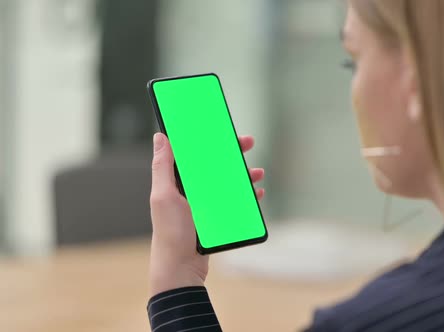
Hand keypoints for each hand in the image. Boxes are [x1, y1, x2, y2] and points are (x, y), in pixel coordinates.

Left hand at [149, 133, 264, 296]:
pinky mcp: (216, 217)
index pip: (194, 152)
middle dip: (232, 152)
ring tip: (258, 173)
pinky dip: (247, 195)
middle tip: (249, 142)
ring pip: (228, 182)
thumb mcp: (164, 197)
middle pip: (214, 164)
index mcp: (177, 181)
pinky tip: (257, 192)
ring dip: (244, 174)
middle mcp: (191, 189)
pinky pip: (235, 201)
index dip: (208, 139)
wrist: (181, 268)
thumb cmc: (170, 234)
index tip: (222, 128)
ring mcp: (205, 204)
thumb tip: (160, 137)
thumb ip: (162, 167)